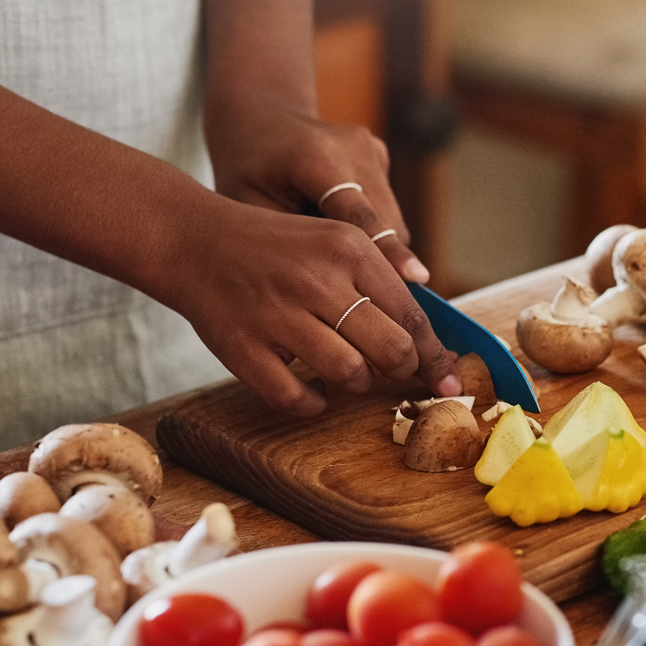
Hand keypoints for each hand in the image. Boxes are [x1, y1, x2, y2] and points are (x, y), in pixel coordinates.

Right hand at [165, 194, 461, 415]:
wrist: (194, 241)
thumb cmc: (276, 249)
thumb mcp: (332, 242)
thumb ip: (379, 281)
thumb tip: (427, 336)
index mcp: (348, 249)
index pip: (412, 315)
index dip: (436, 356)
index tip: (450, 381)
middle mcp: (316, 279)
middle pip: (392, 350)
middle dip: (399, 370)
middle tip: (389, 370)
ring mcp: (278, 315)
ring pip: (350, 375)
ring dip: (354, 383)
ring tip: (341, 368)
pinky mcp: (244, 349)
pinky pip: (297, 399)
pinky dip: (312, 405)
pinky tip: (310, 391)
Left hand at [208, 103, 431, 286]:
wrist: (260, 119)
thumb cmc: (247, 174)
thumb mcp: (253, 213)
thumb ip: (295, 249)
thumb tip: (340, 299)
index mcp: (316, 158)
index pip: (360, 214)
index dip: (387, 251)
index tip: (416, 279)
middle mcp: (354, 147)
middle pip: (387, 223)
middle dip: (385, 267)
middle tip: (376, 314)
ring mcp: (372, 148)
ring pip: (394, 222)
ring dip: (380, 254)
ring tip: (350, 279)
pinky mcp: (381, 155)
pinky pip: (389, 210)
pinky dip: (376, 234)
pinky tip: (346, 244)